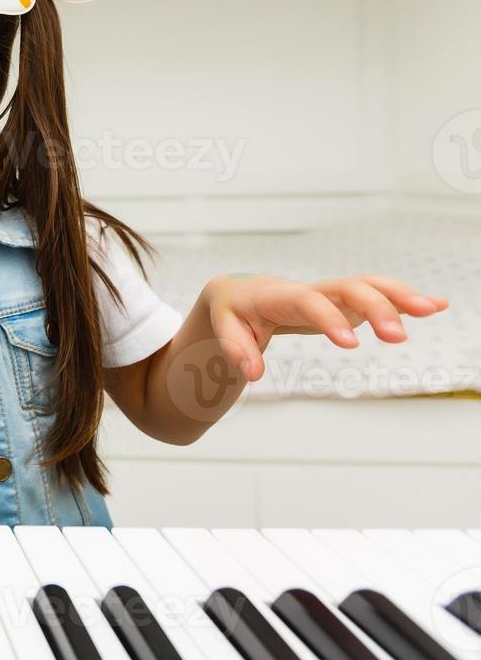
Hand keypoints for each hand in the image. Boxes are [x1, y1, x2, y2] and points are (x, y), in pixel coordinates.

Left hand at [204, 273, 448, 380]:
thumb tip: (253, 373)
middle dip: (375, 307)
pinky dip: (404, 298)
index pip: (309, 302)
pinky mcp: (344, 302)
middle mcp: (309, 289)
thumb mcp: (223, 327)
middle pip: (348, 288)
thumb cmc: (232, 311)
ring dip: (399, 296)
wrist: (240, 292)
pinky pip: (376, 295)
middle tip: (398, 337)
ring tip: (432, 308)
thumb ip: (236, 349)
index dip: (330, 319)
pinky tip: (435, 304)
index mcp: (278, 295)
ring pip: (368, 286)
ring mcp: (329, 294)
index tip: (351, 344)